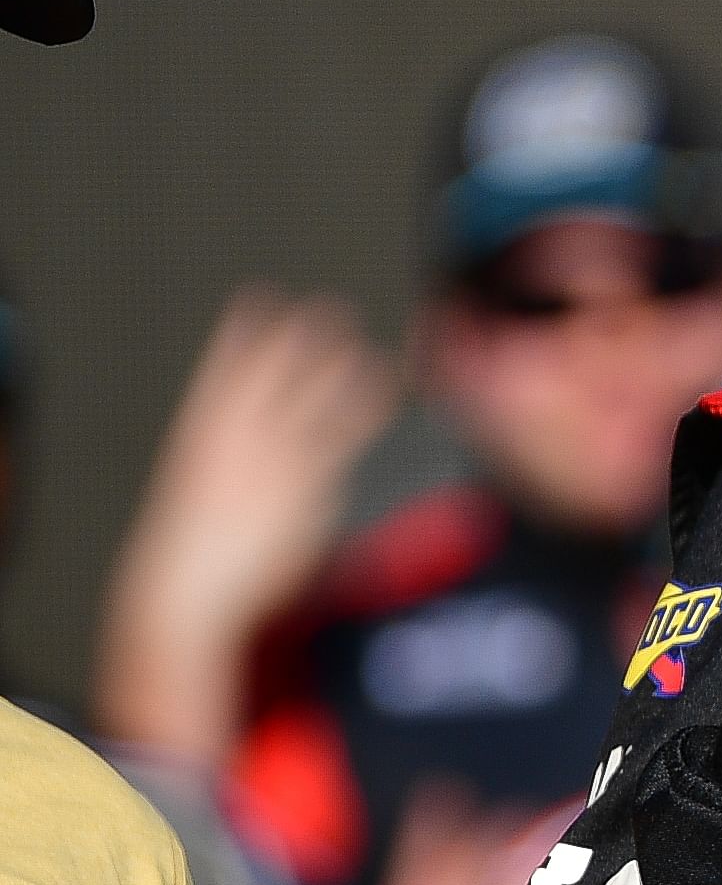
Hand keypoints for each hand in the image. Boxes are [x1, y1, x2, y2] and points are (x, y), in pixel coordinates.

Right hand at [92, 289, 398, 766]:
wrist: (184, 584)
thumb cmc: (191, 540)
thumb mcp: (202, 482)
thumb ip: (240, 458)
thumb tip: (277, 444)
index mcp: (200, 432)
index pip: (223, 370)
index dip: (243, 334)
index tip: (258, 300)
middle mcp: (238, 443)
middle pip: (275, 381)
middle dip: (301, 344)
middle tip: (327, 309)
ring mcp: (273, 467)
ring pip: (315, 412)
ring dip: (344, 379)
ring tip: (374, 355)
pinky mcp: (305, 495)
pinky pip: (334, 457)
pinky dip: (354, 426)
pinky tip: (373, 405)